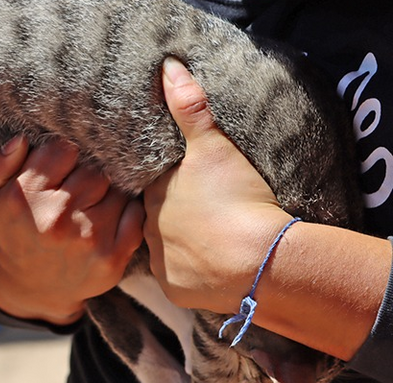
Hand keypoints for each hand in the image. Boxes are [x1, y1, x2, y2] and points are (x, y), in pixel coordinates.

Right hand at [0, 135, 144, 324]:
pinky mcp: (113, 258)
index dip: (62, 157)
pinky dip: (125, 212)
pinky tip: (106, 220)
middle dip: (85, 176)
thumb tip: (21, 140)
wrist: (32, 286)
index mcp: (24, 198)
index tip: (57, 171)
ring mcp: (88, 240)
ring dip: (106, 194)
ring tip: (88, 207)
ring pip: (116, 190)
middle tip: (74, 191)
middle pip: (93, 170)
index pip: (63, 149)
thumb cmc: (14, 231)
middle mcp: (56, 219)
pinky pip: (135, 213)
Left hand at [144, 57, 392, 360]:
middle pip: (159, 218)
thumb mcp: (214, 147)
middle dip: (177, 215)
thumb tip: (169, 67)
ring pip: (167, 248)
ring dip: (185, 244)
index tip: (193, 186)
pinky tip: (212, 266)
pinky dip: (193, 273)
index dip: (175, 185)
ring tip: (212, 239)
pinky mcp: (175, 290)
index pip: (156, 186)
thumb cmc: (236, 198)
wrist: (259, 260)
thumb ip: (190, 109)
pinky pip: (179, 279)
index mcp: (155, 195)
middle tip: (207, 213)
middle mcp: (149, 229)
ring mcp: (160, 262)